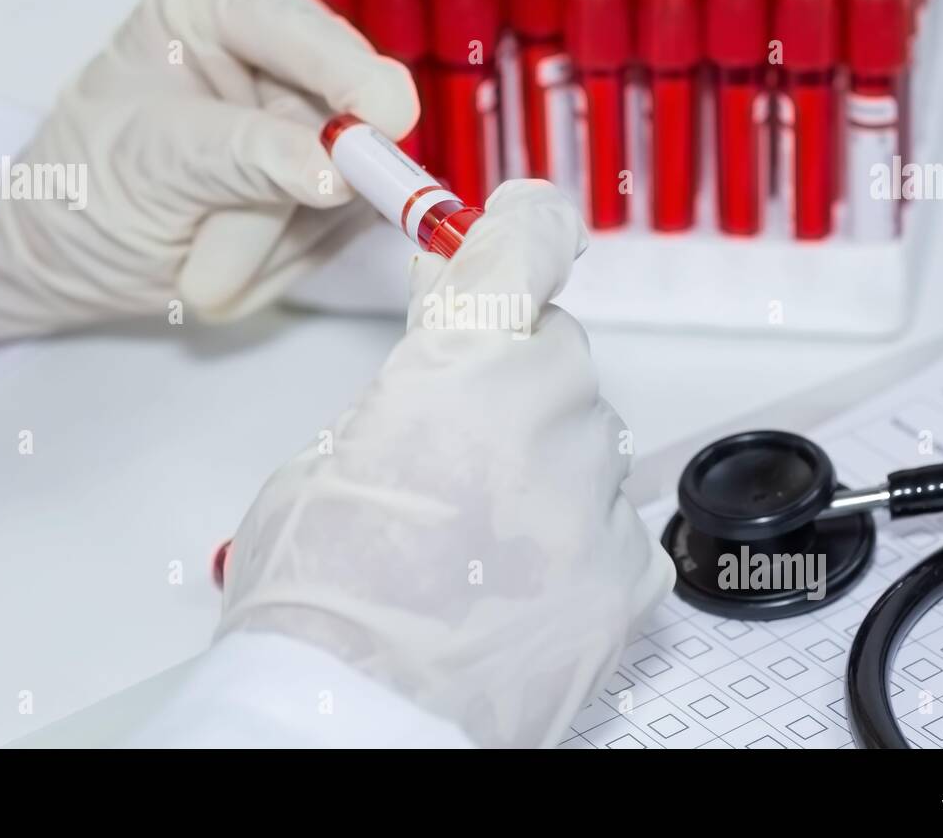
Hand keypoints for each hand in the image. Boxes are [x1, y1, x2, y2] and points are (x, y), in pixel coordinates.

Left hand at [0, 0, 416, 344]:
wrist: (78, 251)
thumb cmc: (88, 182)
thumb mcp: (148, 162)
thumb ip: (242, 158)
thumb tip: (337, 173)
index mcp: (219, 0)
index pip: (296, 27)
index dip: (343, 72)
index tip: (383, 117)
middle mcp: (282, 50)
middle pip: (336, 122)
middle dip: (271, 207)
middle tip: (199, 273)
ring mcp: (320, 122)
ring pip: (347, 189)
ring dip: (269, 247)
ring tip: (196, 258)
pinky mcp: (341, 184)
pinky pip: (343, 233)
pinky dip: (282, 265)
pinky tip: (228, 257)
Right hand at [216, 180, 674, 747]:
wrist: (351, 724)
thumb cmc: (315, 606)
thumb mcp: (324, 460)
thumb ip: (404, 395)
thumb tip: (440, 377)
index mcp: (459, 369)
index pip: (523, 247)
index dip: (524, 223)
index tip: (526, 217)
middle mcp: (546, 418)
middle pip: (559, 350)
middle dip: (515, 372)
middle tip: (459, 432)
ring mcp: (595, 501)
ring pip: (588, 436)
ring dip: (543, 457)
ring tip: (474, 529)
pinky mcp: (627, 576)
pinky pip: (611, 517)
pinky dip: (572, 530)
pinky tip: (514, 575)